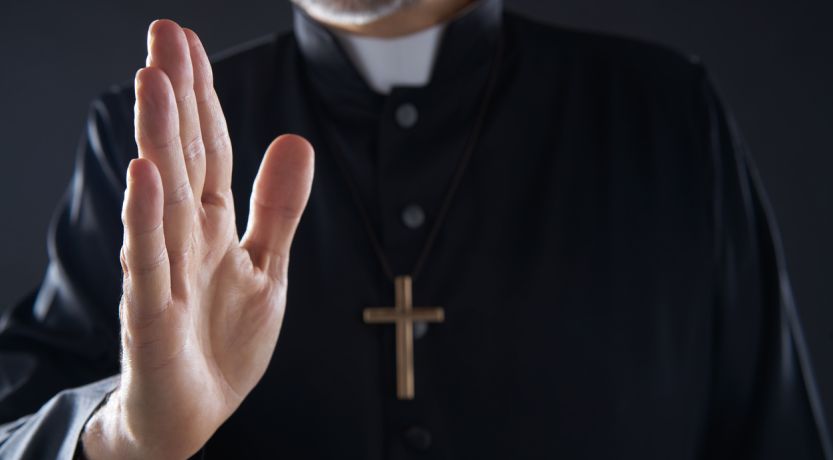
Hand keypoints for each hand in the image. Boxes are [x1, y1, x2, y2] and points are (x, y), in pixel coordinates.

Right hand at [81, 20, 313, 459]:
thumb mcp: (267, 267)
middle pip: (182, 158)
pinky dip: (148, 218)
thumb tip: (294, 139)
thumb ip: (278, 208)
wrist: (193, 412)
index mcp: (213, 227)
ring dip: (160, 140)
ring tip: (152, 80)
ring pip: (164, 198)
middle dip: (176, 97)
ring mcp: (165, 275)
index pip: (210, 149)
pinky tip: (144, 173)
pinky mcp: (152, 317)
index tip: (189, 42)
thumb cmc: (222, 341)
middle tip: (163, 35)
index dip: (204, 97)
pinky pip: (150, 263)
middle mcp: (185, 240)